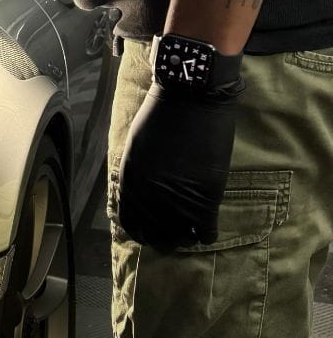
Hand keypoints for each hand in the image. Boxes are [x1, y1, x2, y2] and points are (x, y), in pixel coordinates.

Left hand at [117, 80, 242, 250]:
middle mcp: (151, 196)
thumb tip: (138, 196)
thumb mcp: (135, 146)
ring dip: (184, 239)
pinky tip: (205, 228)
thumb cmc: (160, 115)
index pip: (130, 223)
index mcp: (130, 182)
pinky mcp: (207, 196)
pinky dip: (205, 234)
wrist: (191, 97)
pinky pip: (205, 232)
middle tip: (171, 236)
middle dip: (162, 239)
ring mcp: (179, 198)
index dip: (140, 231)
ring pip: (181, 238)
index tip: (148, 231)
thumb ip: (134, 174)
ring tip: (189, 232)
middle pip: (155, 236)